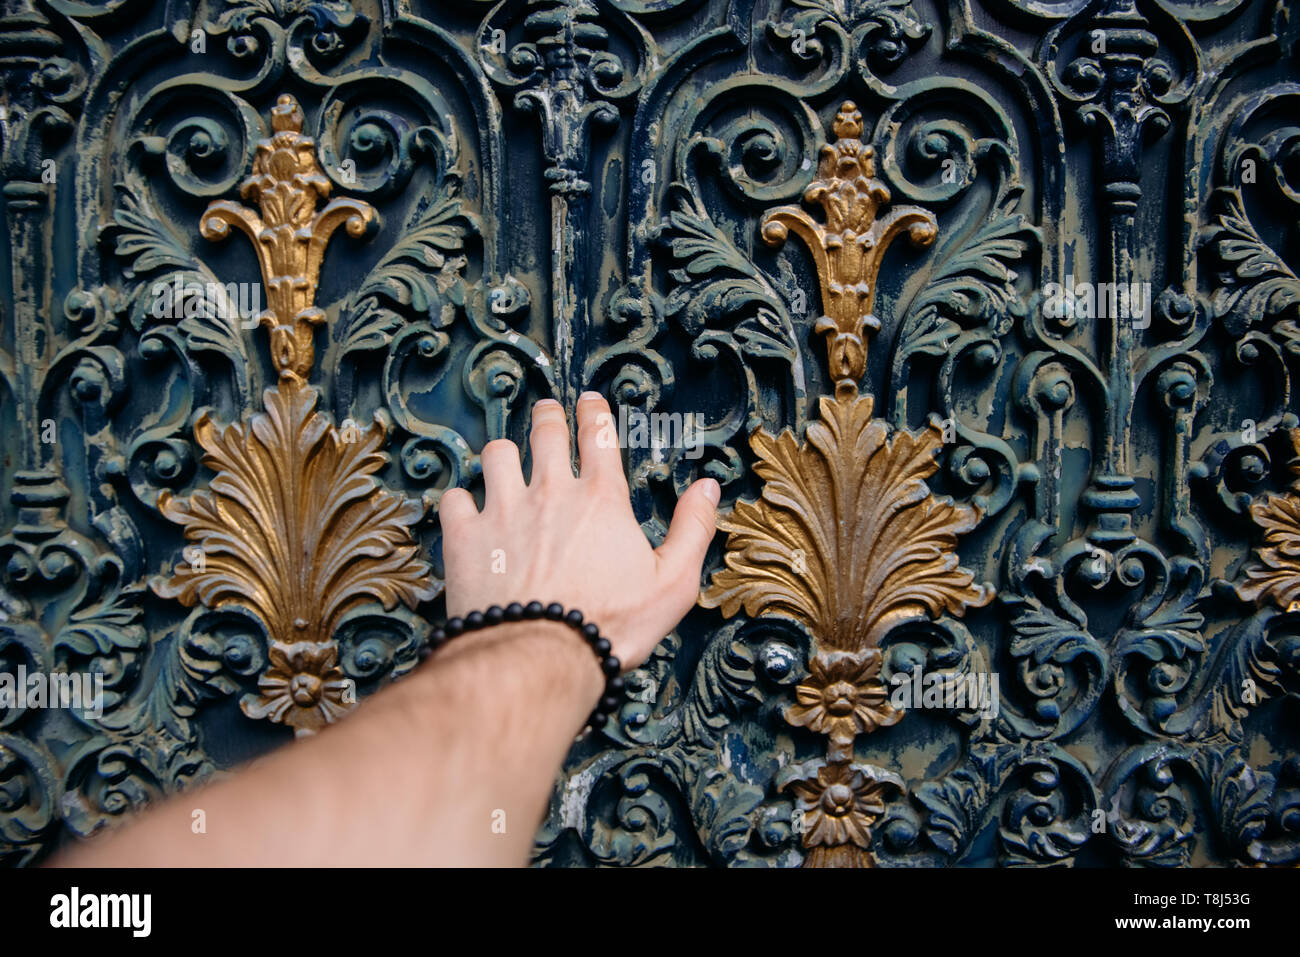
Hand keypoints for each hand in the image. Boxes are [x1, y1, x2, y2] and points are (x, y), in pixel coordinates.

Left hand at [438, 393, 719, 671]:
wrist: (541, 658)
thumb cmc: (610, 626)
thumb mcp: (674, 583)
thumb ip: (692, 530)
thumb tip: (708, 488)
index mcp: (601, 499)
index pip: (598, 436)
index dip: (594, 412)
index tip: (589, 400)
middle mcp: (550, 492)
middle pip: (544, 433)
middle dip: (547, 416)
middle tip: (547, 410)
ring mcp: (502, 510)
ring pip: (495, 456)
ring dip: (502, 453)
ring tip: (503, 456)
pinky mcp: (465, 537)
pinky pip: (453, 499)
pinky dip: (459, 501)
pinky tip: (464, 509)